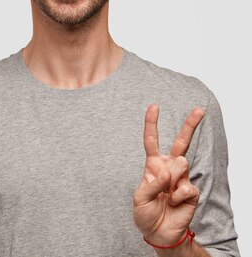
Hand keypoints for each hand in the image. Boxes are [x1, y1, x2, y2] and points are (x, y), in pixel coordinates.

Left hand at [133, 105, 202, 246]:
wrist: (158, 233)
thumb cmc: (146, 214)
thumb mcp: (140, 198)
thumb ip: (153, 183)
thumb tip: (170, 169)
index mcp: (153, 166)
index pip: (151, 141)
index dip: (152, 124)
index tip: (153, 107)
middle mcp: (169, 168)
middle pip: (180, 143)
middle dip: (189, 125)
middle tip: (199, 110)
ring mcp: (181, 179)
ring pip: (181, 164)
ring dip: (171, 179)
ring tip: (166, 194)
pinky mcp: (191, 191)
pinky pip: (186, 186)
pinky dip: (177, 196)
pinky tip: (173, 203)